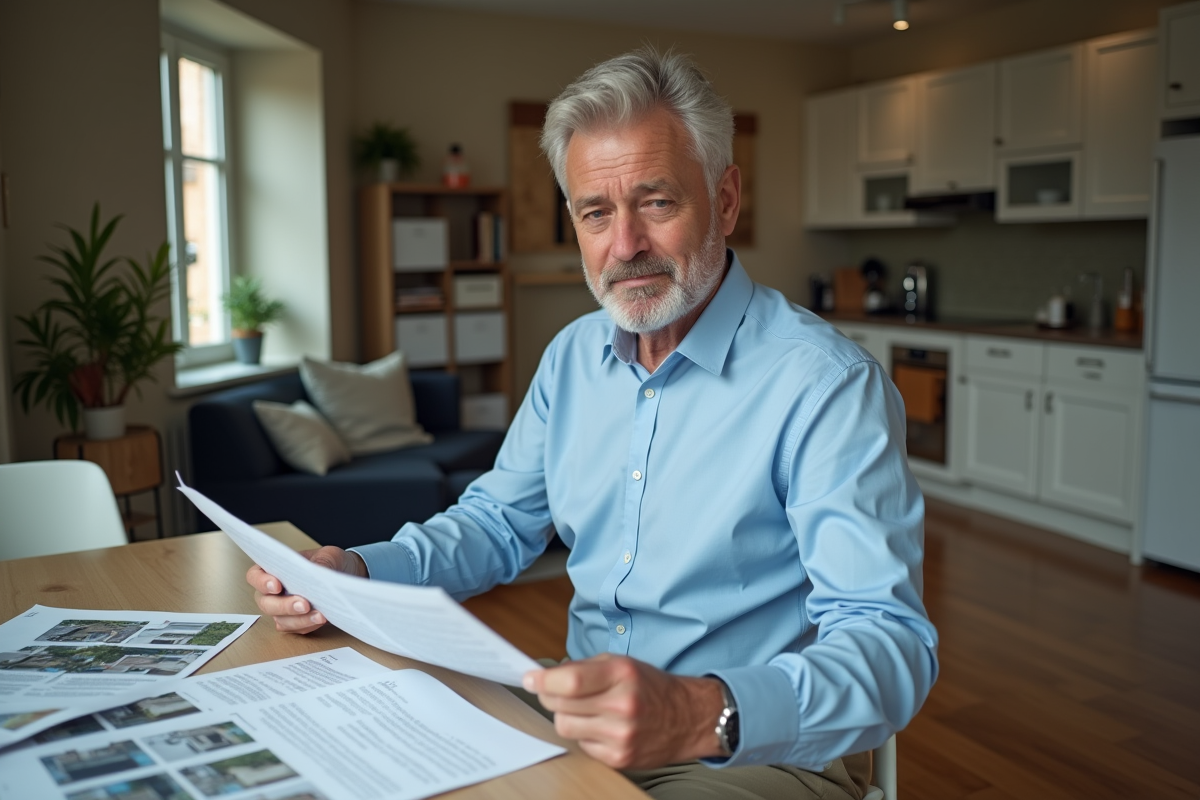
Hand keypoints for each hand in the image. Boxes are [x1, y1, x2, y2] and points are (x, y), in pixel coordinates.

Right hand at [245, 546, 365, 633]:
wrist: (345, 575)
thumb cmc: (330, 562)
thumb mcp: (329, 555)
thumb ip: (322, 561)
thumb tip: (318, 572)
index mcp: (273, 569)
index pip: (255, 576)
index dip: (261, 582)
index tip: (277, 585)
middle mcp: (272, 592)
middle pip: (266, 603)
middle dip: (284, 605)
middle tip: (304, 604)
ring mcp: (281, 610)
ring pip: (281, 620)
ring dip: (299, 619)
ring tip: (320, 615)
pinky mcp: (295, 623)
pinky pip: (296, 629)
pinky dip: (308, 625)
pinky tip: (322, 619)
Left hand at [522, 653, 726, 768]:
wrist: (687, 717)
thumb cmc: (650, 687)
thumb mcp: (621, 664)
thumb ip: (583, 668)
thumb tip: (545, 677)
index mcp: (622, 675)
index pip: (569, 682)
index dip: (542, 681)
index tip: (530, 679)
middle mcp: (622, 705)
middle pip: (561, 706)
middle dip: (551, 697)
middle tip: (556, 692)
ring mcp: (621, 735)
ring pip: (565, 727)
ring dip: (567, 716)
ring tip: (584, 709)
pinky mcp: (619, 757)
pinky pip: (581, 745)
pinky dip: (584, 735)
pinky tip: (600, 726)